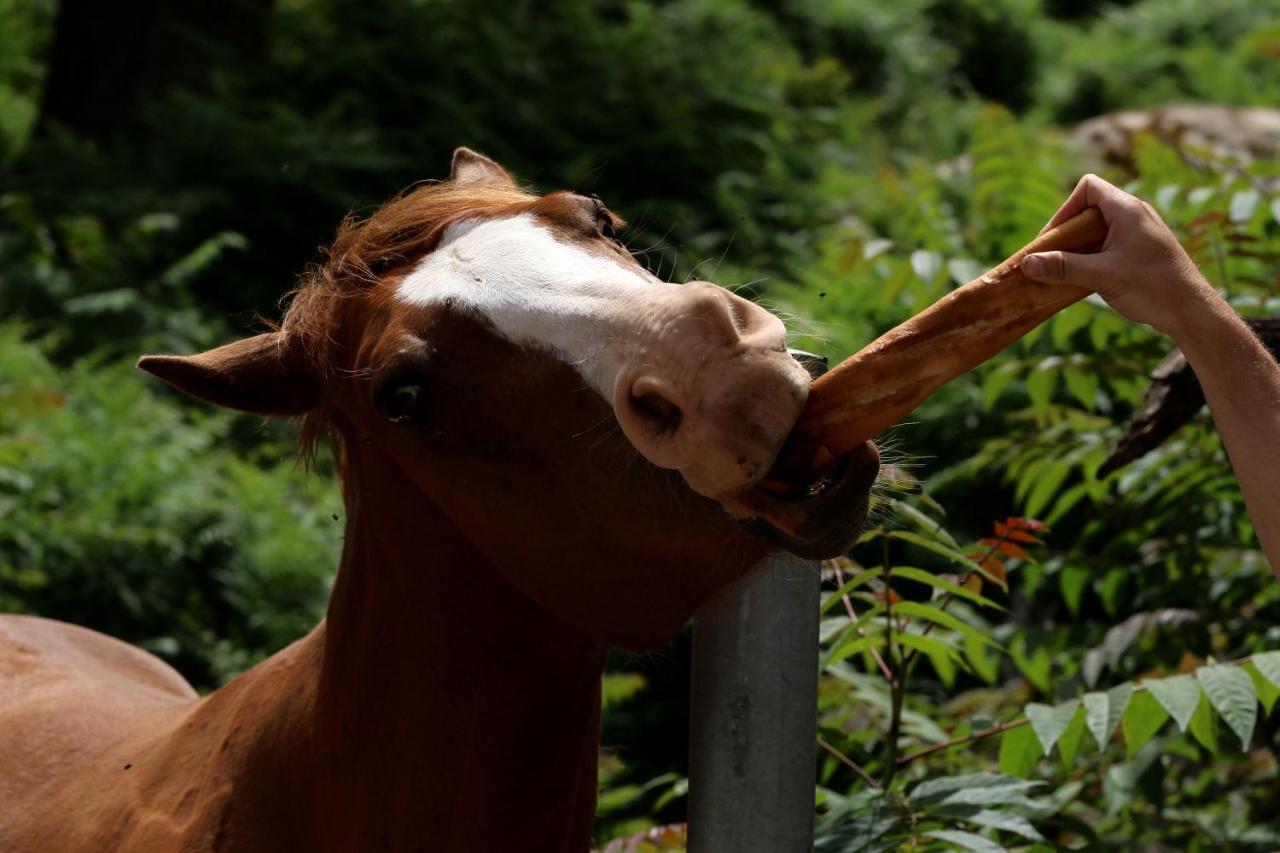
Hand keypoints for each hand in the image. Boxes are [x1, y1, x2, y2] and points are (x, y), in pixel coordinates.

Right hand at [1021, 174, 1217, 338]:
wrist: (1192, 311)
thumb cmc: (1152, 287)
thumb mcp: (1102, 276)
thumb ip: (1063, 268)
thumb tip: (1026, 264)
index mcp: (1128, 210)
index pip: (1088, 188)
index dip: (1065, 209)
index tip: (1053, 239)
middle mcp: (1134, 215)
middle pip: (1088, 210)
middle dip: (1066, 234)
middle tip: (1051, 259)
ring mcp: (1138, 234)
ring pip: (1097, 230)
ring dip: (1076, 249)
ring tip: (1062, 272)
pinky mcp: (1140, 252)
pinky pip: (1107, 246)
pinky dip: (1090, 258)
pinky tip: (1081, 280)